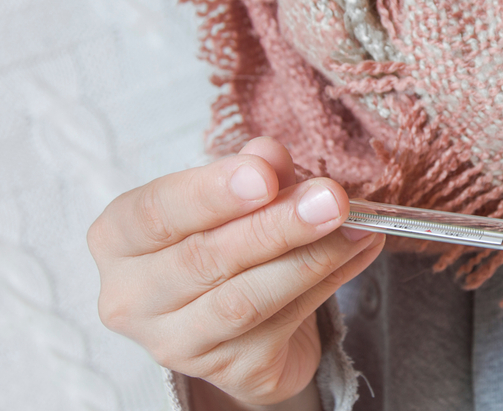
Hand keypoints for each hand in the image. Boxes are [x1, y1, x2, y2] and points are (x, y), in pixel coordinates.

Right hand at [88, 137, 383, 407]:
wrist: (241, 325)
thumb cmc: (225, 243)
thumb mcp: (235, 199)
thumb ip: (255, 173)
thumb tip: (271, 154)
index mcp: (119, 239)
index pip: (156, 212)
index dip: (211, 193)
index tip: (264, 175)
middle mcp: (133, 298)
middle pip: (206, 258)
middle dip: (277, 224)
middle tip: (332, 198)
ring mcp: (178, 343)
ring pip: (247, 299)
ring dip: (312, 257)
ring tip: (358, 225)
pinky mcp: (231, 371)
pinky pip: (285, 323)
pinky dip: (330, 281)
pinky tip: (360, 250)